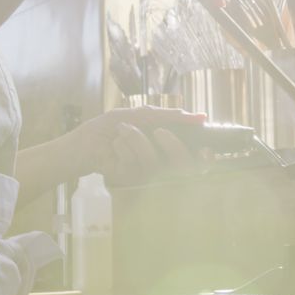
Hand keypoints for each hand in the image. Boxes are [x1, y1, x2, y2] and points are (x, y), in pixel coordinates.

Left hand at [65, 106, 205, 185]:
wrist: (86, 141)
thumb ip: (170, 117)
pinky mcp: (131, 180)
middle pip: (184, 166)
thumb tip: (201, 117)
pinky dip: (123, 146)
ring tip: (122, 131)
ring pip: (155, 161)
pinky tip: (114, 146)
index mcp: (168, 146)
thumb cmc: (113, 127)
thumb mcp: (142, 115)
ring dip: (136, 138)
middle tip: (159, 132)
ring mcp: (147, 173)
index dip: (206, 159)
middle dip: (173, 145)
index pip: (197, 160)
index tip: (208, 152)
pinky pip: (135, 163)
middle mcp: (161, 162)